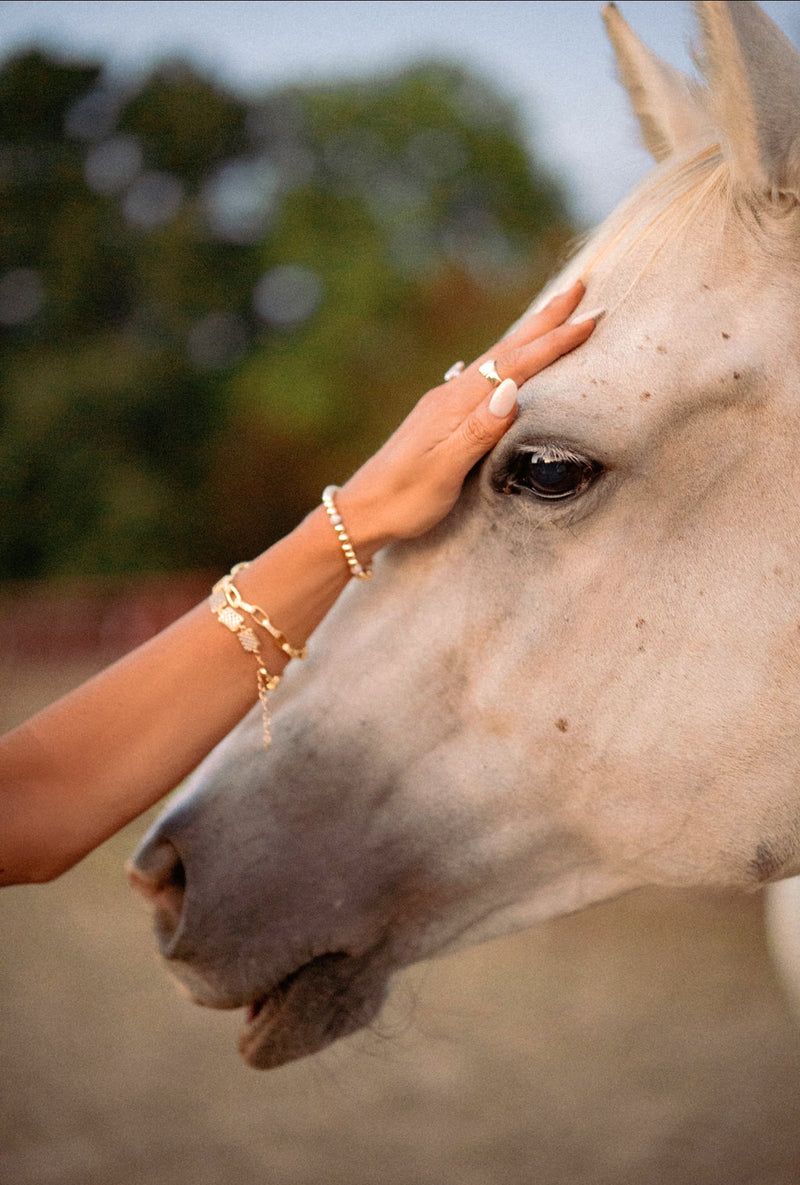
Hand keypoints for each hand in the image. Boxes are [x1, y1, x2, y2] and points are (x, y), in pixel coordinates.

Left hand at [338, 280, 596, 553]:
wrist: (361, 513)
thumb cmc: (404, 500)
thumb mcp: (444, 471)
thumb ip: (479, 430)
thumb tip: (512, 389)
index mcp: (456, 405)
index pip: (514, 366)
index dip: (552, 344)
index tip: (589, 321)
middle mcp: (450, 395)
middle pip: (505, 350)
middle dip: (544, 320)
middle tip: (578, 287)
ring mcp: (444, 404)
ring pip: (494, 360)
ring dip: (527, 335)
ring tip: (552, 313)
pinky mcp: (440, 418)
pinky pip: (482, 376)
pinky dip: (506, 360)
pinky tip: (505, 361)